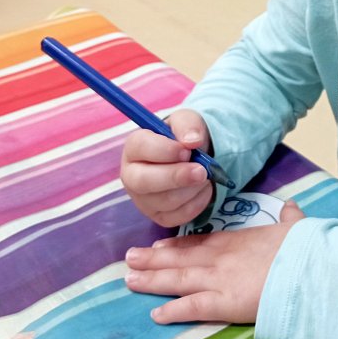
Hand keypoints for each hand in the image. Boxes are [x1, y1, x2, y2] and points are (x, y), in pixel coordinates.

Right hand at [120, 108, 215, 227]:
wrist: (194, 159)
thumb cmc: (184, 138)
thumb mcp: (187, 121)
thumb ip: (188, 125)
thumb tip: (192, 141)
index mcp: (135, 147)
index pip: (140, 147)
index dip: (164, 150)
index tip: (187, 150)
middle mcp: (132, 175)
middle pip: (144, 181)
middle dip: (176, 177)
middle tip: (202, 171)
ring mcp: (143, 199)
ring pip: (165, 201)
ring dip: (192, 189)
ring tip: (205, 176)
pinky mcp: (158, 216)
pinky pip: (177, 216)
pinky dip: (197, 203)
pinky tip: (204, 189)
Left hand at [124, 199, 306, 323]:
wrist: (309, 265)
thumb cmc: (305, 246)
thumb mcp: (297, 226)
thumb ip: (291, 217)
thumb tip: (292, 205)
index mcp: (238, 240)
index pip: (201, 241)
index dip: (177, 245)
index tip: (160, 245)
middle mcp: (222, 257)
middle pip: (181, 258)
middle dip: (153, 259)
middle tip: (130, 258)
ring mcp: (219, 278)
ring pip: (177, 278)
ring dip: (152, 279)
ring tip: (129, 279)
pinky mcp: (223, 302)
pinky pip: (191, 307)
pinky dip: (172, 310)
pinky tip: (156, 314)